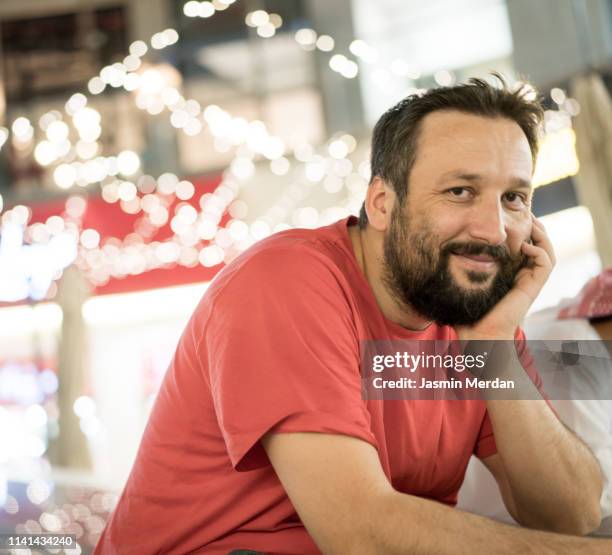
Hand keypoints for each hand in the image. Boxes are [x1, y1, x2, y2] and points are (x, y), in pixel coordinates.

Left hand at [457, 214, 555, 340]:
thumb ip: (452, 271)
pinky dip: (539, 251)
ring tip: (529, 219)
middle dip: (530, 226)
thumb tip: (433, 252)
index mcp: (507, 274)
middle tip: (520, 211)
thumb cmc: (466, 316)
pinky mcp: (532, 288)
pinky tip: (524, 244)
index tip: (504, 216)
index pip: (518, 246)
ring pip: (545, 250)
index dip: (516, 229)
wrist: (477, 336)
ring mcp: (528, 282)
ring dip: (540, 233)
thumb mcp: (459, 286)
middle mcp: (521, 276)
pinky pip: (545, 264)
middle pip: (535, 244)